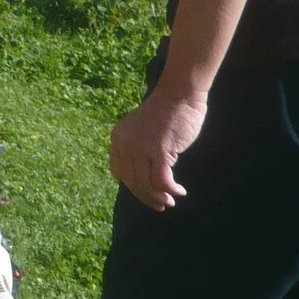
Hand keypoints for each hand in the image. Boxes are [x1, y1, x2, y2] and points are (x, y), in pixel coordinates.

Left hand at [109, 86, 207, 210]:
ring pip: (146, 184)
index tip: (146, 195)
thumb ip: (137, 149)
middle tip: (162, 205)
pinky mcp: (159, 151)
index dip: (132, 187)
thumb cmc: (165, 113)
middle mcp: (125, 143)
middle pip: (132, 181)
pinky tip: (180, 192)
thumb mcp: (141, 131)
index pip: (119, 172)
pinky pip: (162, 181)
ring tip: (171, 200)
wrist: (179, 94)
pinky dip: (171, 190)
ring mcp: (141, 147)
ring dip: (160, 197)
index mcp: (118, 138)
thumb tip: (142, 178)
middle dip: (147, 197)